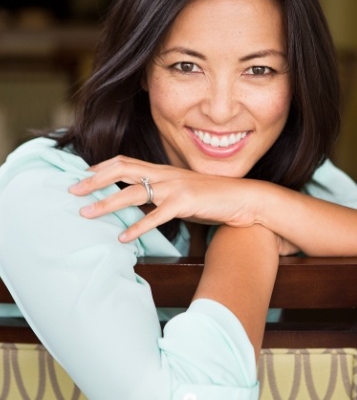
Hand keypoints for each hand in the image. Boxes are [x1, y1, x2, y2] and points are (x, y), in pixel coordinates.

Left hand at [69, 155, 260, 241]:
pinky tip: (123, 237)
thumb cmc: (211, 196)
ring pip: (133, 191)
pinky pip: (156, 215)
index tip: (82, 177)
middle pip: (121, 169)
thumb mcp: (182, 190)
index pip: (125, 161)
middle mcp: (165, 174)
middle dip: (94, 180)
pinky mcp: (186, 202)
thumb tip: (140, 203)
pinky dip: (137, 226)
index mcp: (163, 170)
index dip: (101, 168)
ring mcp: (175, 187)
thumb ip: (161, 193)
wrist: (242, 197)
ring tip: (86, 213)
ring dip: (106, 203)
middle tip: (72, 191)